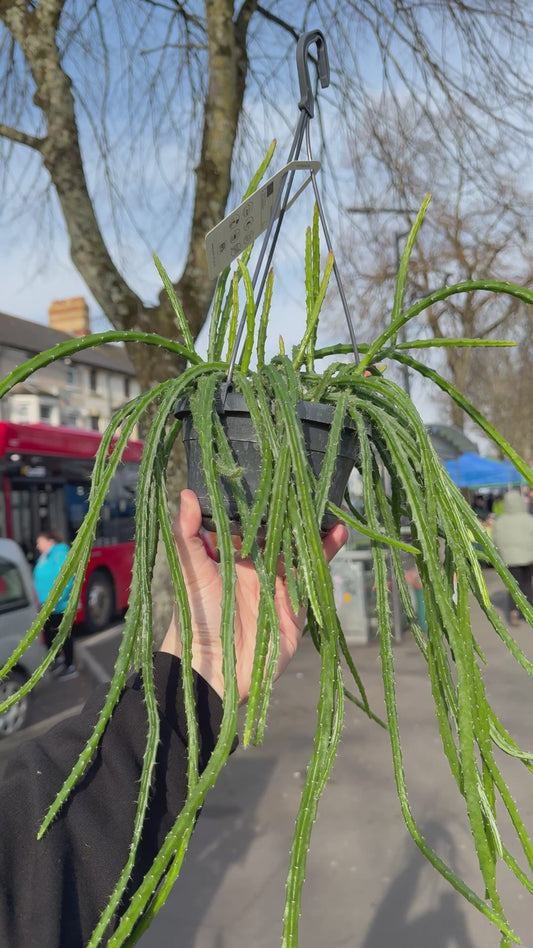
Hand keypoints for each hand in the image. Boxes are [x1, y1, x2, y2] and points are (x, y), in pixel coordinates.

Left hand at [160, 489, 347, 701]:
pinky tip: (338, 533)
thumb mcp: (190, 571)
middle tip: (311, 483)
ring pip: (302, 550)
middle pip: (282, 533)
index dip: (265, 501)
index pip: (253, 521)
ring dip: (315, 529)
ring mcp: (279, 585)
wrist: (212, 668)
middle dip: (296, 511)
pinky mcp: (297, 604)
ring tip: (331, 504)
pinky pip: (314, 576)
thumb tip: (185, 494)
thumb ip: (187, 534)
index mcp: (233, 555)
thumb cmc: (194, 616)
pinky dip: (326, 555)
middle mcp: (258, 566)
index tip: (277, 475)